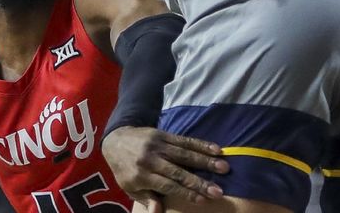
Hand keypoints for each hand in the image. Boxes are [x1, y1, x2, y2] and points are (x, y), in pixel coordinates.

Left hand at [101, 126, 228, 210]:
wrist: (116, 140)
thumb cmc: (124, 169)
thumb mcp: (129, 188)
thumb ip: (146, 199)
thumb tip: (159, 212)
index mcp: (142, 176)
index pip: (168, 186)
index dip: (186, 193)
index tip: (204, 200)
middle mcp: (151, 160)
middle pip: (179, 172)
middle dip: (200, 182)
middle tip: (218, 190)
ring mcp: (159, 146)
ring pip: (185, 154)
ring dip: (206, 161)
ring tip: (223, 167)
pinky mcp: (164, 134)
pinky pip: (184, 140)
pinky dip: (201, 145)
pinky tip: (215, 148)